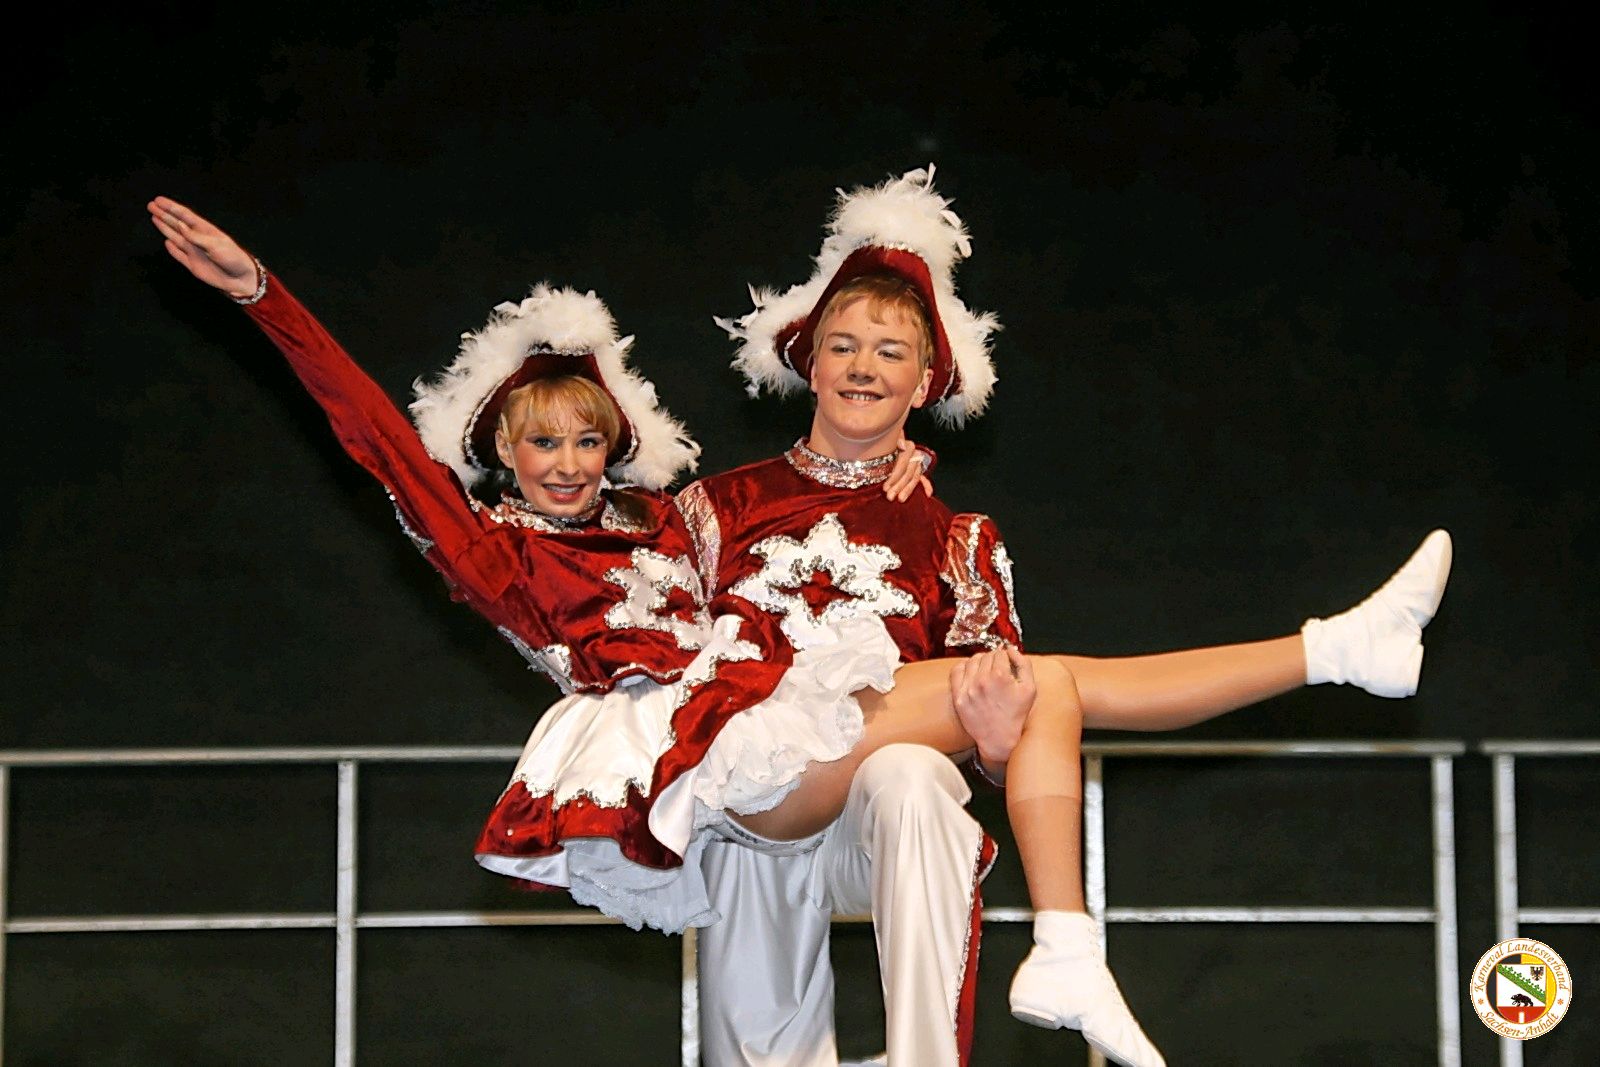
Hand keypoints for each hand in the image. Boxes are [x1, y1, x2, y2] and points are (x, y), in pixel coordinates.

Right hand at [147, 197, 257, 297]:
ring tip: (154, 217)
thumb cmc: (233, 258)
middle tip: (151, 205)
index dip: (171, 207)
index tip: (158, 200)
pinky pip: (179, 255)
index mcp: (205, 230)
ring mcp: (194, 252)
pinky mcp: (193, 265)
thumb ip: (196, 236)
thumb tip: (180, 224)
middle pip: (177, 224)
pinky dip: (172, 249)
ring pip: (175, 237)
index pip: (185, 216)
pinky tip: (166, 242)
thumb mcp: (216, 245)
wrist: (241, 279)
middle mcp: (198, 239)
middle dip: (164, 215)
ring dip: (165, 227)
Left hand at [881, 438, 933, 501]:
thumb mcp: (888, 438)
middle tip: (890, 496)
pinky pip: (924, 478)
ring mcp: (916, 463)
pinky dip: (927, 486)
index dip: (894, 477)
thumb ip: (894, 439)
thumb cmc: (885, 442)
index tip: (885, 487)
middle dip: (899, 486)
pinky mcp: (917, 470)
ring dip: (908, 489)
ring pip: (914, 478)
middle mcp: (914, 455)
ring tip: (900, 499)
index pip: (903, 464)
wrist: (887, 440)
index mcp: (907, 447)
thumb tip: (901, 443)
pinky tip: (928, 494)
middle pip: (908, 473)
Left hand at [949, 646, 1032, 767]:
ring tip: (986, 671)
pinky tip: (971, 672)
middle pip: (986, 656)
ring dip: (980, 662)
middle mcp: (982, 680)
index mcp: (1000, 676)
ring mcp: (968, 689)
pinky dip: (964, 667)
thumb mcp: (1030, 688)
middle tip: (998, 669)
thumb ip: (1024, 664)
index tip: (1006, 663)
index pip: (1000, 653)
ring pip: (971, 661)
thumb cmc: (1016, 715)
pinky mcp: (958, 697)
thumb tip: (1011, 650)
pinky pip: (956, 671)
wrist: (1000, 739)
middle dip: (994, 660)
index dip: (1005, 657)